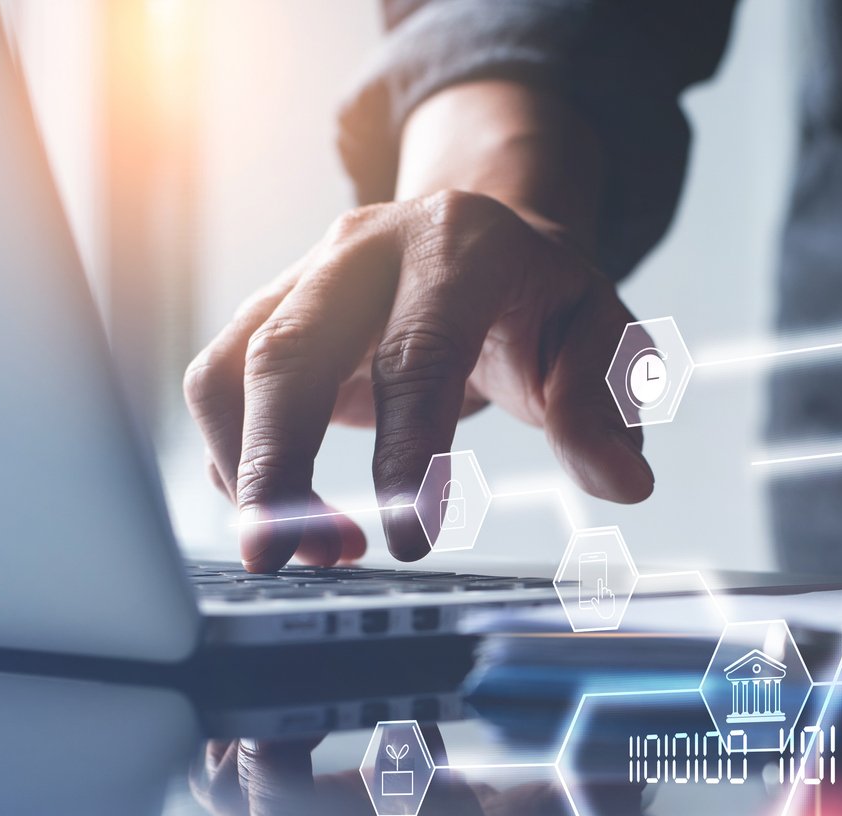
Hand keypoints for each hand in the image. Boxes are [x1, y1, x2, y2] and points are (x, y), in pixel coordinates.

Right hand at [182, 85, 650, 571]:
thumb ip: (606, 402)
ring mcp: (302, 276)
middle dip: (273, 463)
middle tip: (281, 557)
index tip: (409, 541)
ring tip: (311, 550)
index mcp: (459, 244)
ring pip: (229, 368)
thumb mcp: (599, 333)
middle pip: (287, 350)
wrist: (483, 232)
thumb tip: (623, 481)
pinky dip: (238, 466)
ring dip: (248, 473)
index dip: (407, 450)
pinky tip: (296, 517)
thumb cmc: (539, 296)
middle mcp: (363, 248)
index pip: (418, 352)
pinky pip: (218, 390)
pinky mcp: (265, 315)